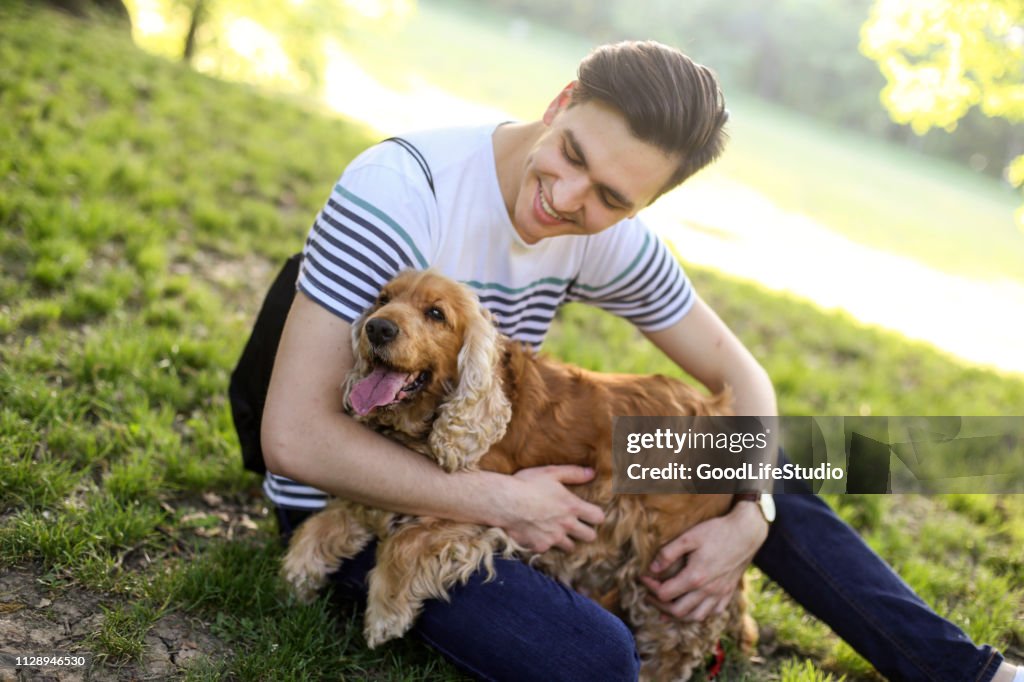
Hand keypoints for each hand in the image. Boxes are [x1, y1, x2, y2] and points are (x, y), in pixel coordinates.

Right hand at [497, 465, 605, 552]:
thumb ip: (574, 473)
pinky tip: (537, 533)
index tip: (589, 513)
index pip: (598, 517)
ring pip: (570, 547)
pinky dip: (544, 543)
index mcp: (572, 506)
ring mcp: (553, 538)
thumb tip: (592, 472)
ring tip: (557, 531)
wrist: (504, 502)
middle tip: (576, 525)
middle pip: (589, 536)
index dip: (596, 515)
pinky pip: (547, 549)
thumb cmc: (527, 484)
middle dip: (586, 531)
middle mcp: (566, 525)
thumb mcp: (551, 473)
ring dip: (567, 540)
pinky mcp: (539, 546)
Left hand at [640, 501, 767, 621]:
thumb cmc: (716, 532)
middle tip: (650, 595)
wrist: (746, 533)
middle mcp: (708, 591)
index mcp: (695, 577)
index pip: (665, 593)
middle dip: (659, 606)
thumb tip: (652, 568)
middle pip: (677, 611)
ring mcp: (720, 594)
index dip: (650, 588)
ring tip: (666, 606)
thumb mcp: (688, 537)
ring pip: (695, 617)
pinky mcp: (728, 593)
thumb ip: (668, 553)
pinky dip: (699, 614)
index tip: (643, 578)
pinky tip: (692, 606)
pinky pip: (713, 612)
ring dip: (678, 615)